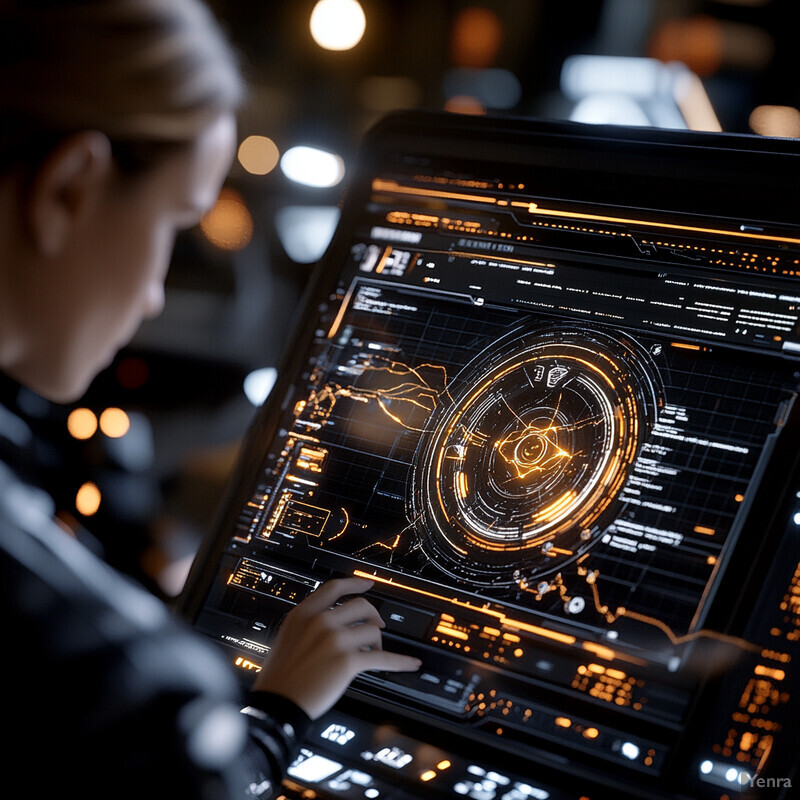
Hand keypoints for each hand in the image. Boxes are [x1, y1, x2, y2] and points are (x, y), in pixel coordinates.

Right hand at [250, 577, 420, 718]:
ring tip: (372, 654)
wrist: (277, 704)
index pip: (335, 588)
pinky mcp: (348, 661)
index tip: (367, 584)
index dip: (354, 584)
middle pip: (360, 606)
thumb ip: (310, 624)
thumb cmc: (280, 677)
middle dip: (372, 617)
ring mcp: (336, 640)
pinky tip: (410, 663)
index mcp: (304, 614)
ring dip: (376, 643)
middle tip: (377, 626)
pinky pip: (383, 658)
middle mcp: (321, 622)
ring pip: (372, 631)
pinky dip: (400, 661)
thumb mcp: (289, 637)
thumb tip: (335, 621)